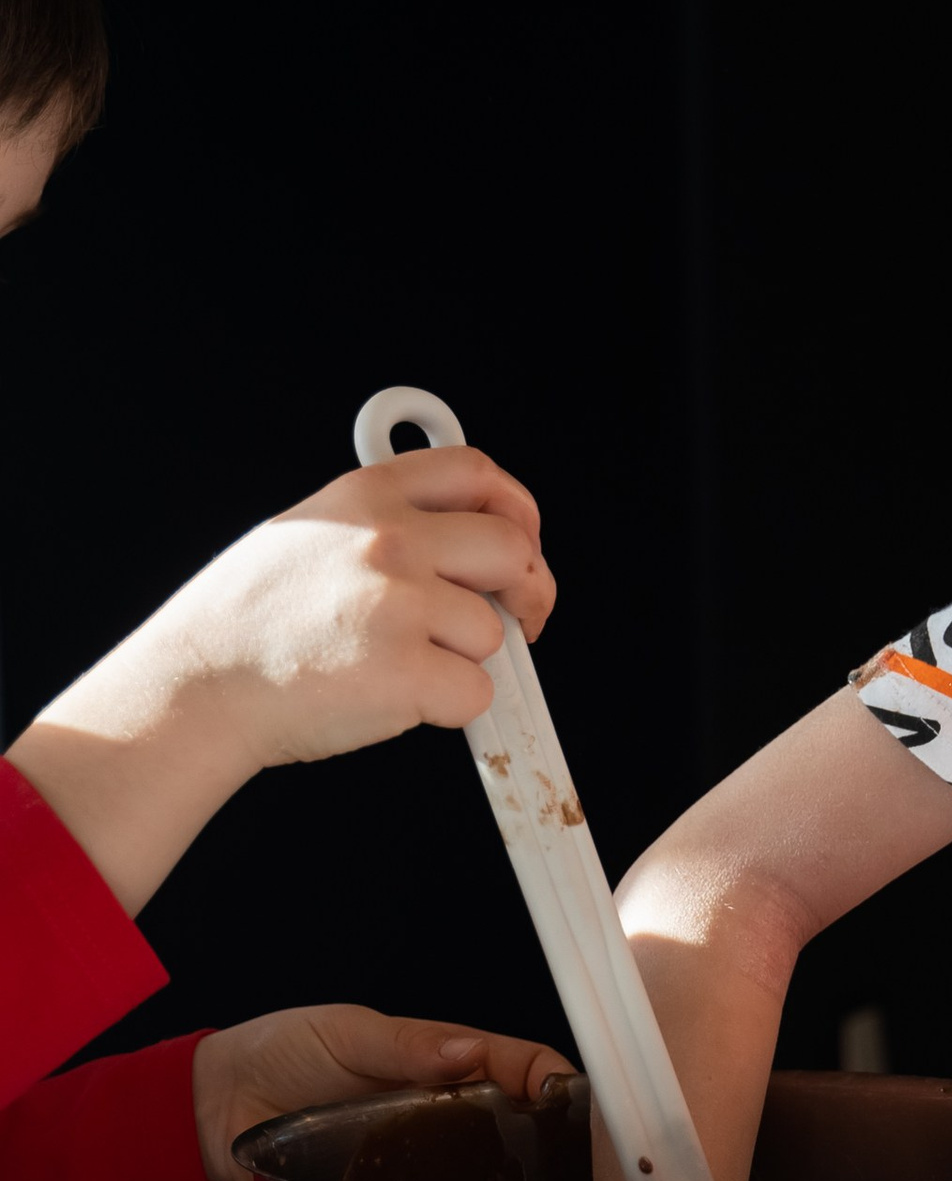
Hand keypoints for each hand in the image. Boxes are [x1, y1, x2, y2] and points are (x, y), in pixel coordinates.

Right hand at [8, 443, 554, 912]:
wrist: (196, 687)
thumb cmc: (246, 623)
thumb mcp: (306, 532)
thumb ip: (383, 521)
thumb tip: (462, 536)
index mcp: (365, 496)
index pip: (475, 472)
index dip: (515, 509)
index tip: (522, 540)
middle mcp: (389, 539)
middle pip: (511, 550)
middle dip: (525, 590)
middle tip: (515, 621)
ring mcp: (399, 603)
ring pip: (491, 634)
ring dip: (463, 659)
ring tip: (397, 664)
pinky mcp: (406, 671)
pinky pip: (476, 693)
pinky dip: (451, 708)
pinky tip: (396, 698)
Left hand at [192, 1007, 572, 1180]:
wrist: (208, 1106)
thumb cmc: (276, 1051)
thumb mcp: (343, 1033)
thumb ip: (405, 1044)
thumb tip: (468, 1050)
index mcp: (438, 1060)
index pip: (515, 1065)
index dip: (551, 1080)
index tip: (570, 1100)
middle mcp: (435, 1112)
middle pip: (514, 1127)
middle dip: (552, 1141)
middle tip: (578, 1160)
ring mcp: (412, 1158)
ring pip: (481, 1175)